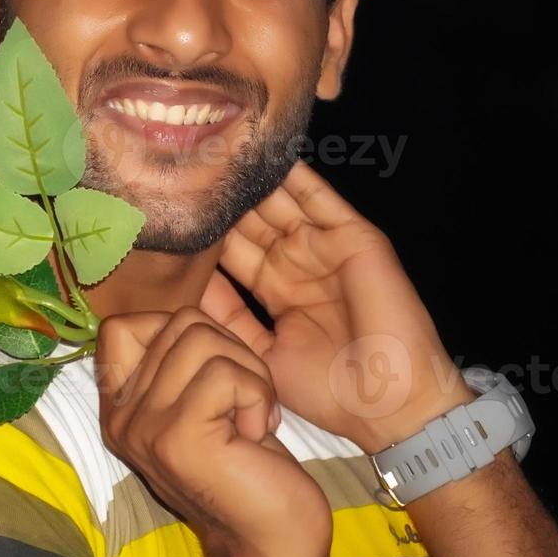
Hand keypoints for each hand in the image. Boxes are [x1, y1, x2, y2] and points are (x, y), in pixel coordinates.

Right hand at [96, 307, 331, 556]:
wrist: (273, 542)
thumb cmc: (249, 468)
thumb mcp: (201, 404)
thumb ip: (179, 362)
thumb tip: (188, 310)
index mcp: (118, 408)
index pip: (120, 326)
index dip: (175, 327)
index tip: (212, 373)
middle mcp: (119, 417)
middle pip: (177, 322)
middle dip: (232, 349)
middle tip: (247, 401)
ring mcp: (143, 428)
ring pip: (200, 339)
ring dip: (249, 372)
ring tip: (253, 417)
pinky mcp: (176, 438)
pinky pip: (224, 374)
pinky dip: (257, 396)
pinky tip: (256, 436)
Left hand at [199, 159, 468, 453]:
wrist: (387, 404)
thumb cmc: (327, 391)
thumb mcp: (258, 351)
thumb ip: (225, 316)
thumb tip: (180, 288)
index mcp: (277, 291)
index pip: (234, 252)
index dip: (206, 235)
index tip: (170, 212)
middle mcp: (298, 264)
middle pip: (251, 222)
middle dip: (223, 200)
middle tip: (186, 169)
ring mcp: (325, 248)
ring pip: (280, 205)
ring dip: (252, 182)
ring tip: (217, 152)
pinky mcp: (354, 238)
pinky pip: (320, 199)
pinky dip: (297, 177)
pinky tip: (268, 154)